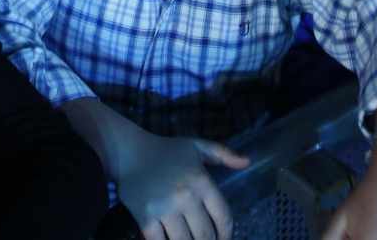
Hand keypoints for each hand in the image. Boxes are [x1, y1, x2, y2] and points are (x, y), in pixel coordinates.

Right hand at [116, 132, 247, 239]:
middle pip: (206, 235)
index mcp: (202, 181)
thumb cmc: (166, 150)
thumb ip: (223, 154)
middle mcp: (186, 196)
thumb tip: (247, 162)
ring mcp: (165, 208)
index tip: (224, 239)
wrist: (128, 151)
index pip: (223, 217)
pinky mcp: (145, 217)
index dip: (227, 234)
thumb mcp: (197, 146)